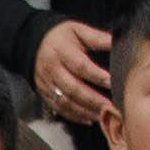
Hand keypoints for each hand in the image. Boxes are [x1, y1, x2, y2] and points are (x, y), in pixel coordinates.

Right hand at [29, 18, 118, 134]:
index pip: (80, 66)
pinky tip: (88, 119)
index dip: (96, 75)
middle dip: (92, 99)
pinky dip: (74, 116)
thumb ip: (97, 37)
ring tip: (101, 115)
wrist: (33, 44)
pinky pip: (59, 108)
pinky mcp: (45, 94)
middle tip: (109, 106)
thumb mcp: (78, 30)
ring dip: (84, 111)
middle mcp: (53, 70)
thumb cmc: (60, 36)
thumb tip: (117, 42)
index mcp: (62, 52)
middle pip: (73, 88)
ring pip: (65, 102)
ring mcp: (47, 84)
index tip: (111, 82)